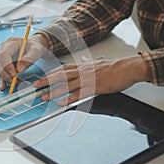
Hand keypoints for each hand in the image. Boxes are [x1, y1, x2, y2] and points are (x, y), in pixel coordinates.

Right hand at [0, 33, 49, 90]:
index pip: (4, 54)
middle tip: (12, 80)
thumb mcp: (36, 51)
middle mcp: (4, 50)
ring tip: (17, 82)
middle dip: (4, 73)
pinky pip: (1, 73)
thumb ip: (29, 59)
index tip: (14, 74)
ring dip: (5, 77)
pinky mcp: (4, 64)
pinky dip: (3, 80)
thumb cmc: (34, 48)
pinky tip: (4, 87)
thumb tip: (19, 70)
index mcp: (11, 43)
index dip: (7, 65)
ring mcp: (2, 57)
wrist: (33, 48)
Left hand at [33, 55, 150, 104]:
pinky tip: (60, 103)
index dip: (50, 74)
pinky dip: (68, 99)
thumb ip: (87, 63)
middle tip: (36, 86)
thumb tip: (83, 61)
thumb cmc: (114, 67)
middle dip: (47, 81)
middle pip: (60, 76)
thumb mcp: (97, 63)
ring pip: (66, 85)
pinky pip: (78, 94)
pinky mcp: (94, 88)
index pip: (62, 69)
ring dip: (54, 91)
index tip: (41, 78)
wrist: (127, 69)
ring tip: (44, 97)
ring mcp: (87, 79)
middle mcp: (82, 71)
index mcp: (82, 66)